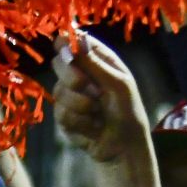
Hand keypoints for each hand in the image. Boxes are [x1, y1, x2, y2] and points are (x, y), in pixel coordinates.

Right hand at [53, 34, 151, 164]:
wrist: (125, 148)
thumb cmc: (128, 112)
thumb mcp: (118, 85)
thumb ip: (94, 63)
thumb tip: (72, 38)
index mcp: (98, 60)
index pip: (73, 42)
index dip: (66, 43)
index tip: (66, 51)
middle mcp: (81, 74)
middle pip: (58, 63)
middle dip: (73, 79)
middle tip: (94, 92)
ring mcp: (70, 95)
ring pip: (58, 92)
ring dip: (81, 106)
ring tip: (99, 114)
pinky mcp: (64, 117)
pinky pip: (61, 115)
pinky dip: (81, 123)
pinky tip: (94, 128)